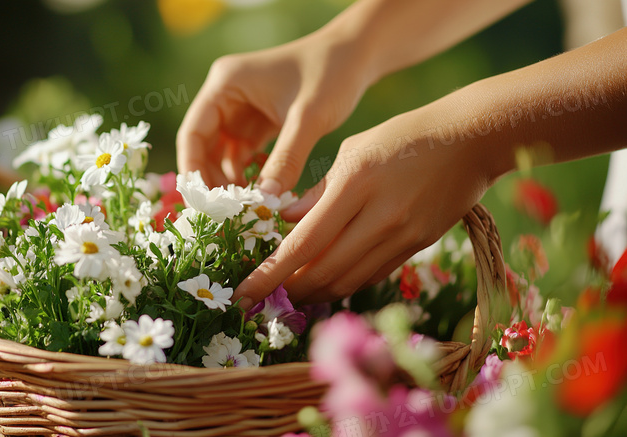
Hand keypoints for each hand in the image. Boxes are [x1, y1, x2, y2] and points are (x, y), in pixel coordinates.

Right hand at [176, 29, 373, 192]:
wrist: (358, 55)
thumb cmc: (332, 73)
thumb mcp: (309, 117)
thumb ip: (287, 158)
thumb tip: (265, 200)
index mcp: (226, 83)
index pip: (193, 133)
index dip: (192, 170)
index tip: (204, 204)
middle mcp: (226, 94)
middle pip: (203, 146)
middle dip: (210, 181)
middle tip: (223, 216)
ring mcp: (241, 108)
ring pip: (221, 154)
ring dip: (229, 181)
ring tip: (243, 209)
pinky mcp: (258, 120)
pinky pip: (242, 153)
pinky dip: (248, 174)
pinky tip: (261, 192)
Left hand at [233, 108, 492, 306]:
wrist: (471, 139)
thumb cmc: (404, 136)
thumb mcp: (353, 149)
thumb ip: (318, 191)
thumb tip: (285, 221)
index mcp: (355, 185)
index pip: (302, 244)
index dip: (270, 274)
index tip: (244, 293)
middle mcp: (378, 217)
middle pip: (323, 272)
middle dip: (287, 291)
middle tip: (262, 297)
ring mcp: (402, 236)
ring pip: (347, 281)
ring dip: (314, 292)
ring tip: (290, 293)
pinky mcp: (418, 246)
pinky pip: (372, 275)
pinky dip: (344, 283)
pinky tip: (326, 282)